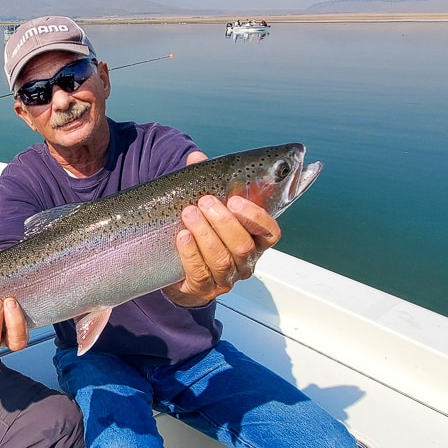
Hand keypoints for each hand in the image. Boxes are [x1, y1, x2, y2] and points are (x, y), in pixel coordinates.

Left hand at [163, 151, 281, 306]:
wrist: (177, 270)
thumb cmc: (199, 233)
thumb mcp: (204, 207)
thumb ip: (204, 182)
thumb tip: (196, 158)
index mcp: (254, 240)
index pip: (270, 232)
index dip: (257, 217)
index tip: (235, 201)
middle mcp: (245, 261)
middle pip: (243, 245)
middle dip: (224, 222)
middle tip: (204, 202)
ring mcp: (226, 278)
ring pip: (221, 259)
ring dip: (205, 234)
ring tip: (189, 214)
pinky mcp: (203, 289)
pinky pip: (200, 272)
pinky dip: (190, 253)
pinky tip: (182, 237)